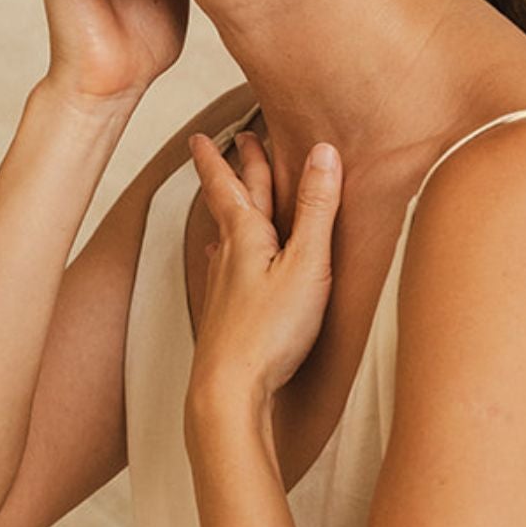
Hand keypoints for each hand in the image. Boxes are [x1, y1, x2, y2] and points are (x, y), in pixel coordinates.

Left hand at [185, 128, 340, 415]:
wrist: (228, 390)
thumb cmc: (270, 330)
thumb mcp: (307, 265)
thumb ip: (316, 210)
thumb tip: (324, 151)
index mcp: (246, 237)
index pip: (231, 185)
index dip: (220, 158)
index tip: (201, 135)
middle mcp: (228, 257)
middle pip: (229, 205)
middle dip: (231, 172)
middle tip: (226, 146)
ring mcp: (222, 288)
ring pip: (224, 237)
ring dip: (228, 212)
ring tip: (226, 200)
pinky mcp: (224, 316)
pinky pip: (225, 271)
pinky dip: (226, 256)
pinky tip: (222, 266)